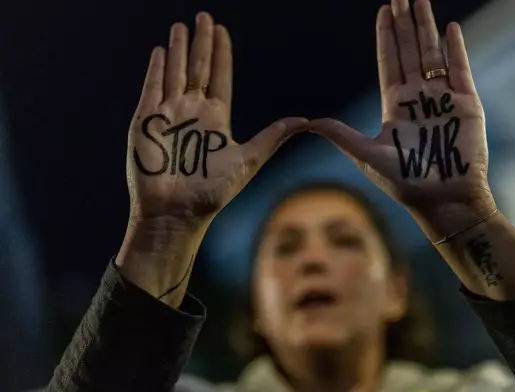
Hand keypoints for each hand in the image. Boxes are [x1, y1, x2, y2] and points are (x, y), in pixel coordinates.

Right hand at [127, 12, 306, 226]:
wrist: (177, 213)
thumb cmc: (212, 192)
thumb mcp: (248, 160)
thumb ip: (272, 137)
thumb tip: (304, 120)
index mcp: (216, 119)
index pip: (219, 77)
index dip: (220, 54)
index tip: (221, 30)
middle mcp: (192, 112)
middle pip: (197, 69)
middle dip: (200, 43)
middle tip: (204, 17)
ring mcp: (168, 115)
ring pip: (174, 73)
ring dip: (177, 50)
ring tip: (180, 27)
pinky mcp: (146, 122)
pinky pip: (151, 89)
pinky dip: (156, 70)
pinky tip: (161, 51)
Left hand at [310, 0, 492, 217]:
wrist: (442, 199)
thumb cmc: (405, 182)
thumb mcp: (366, 155)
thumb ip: (340, 134)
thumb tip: (307, 122)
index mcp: (395, 106)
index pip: (389, 62)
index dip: (386, 36)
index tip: (384, 11)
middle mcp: (418, 97)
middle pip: (410, 51)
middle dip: (405, 23)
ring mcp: (442, 98)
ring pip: (433, 54)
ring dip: (426, 28)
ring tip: (420, 1)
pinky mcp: (466, 104)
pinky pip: (460, 69)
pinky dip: (455, 49)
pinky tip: (449, 28)